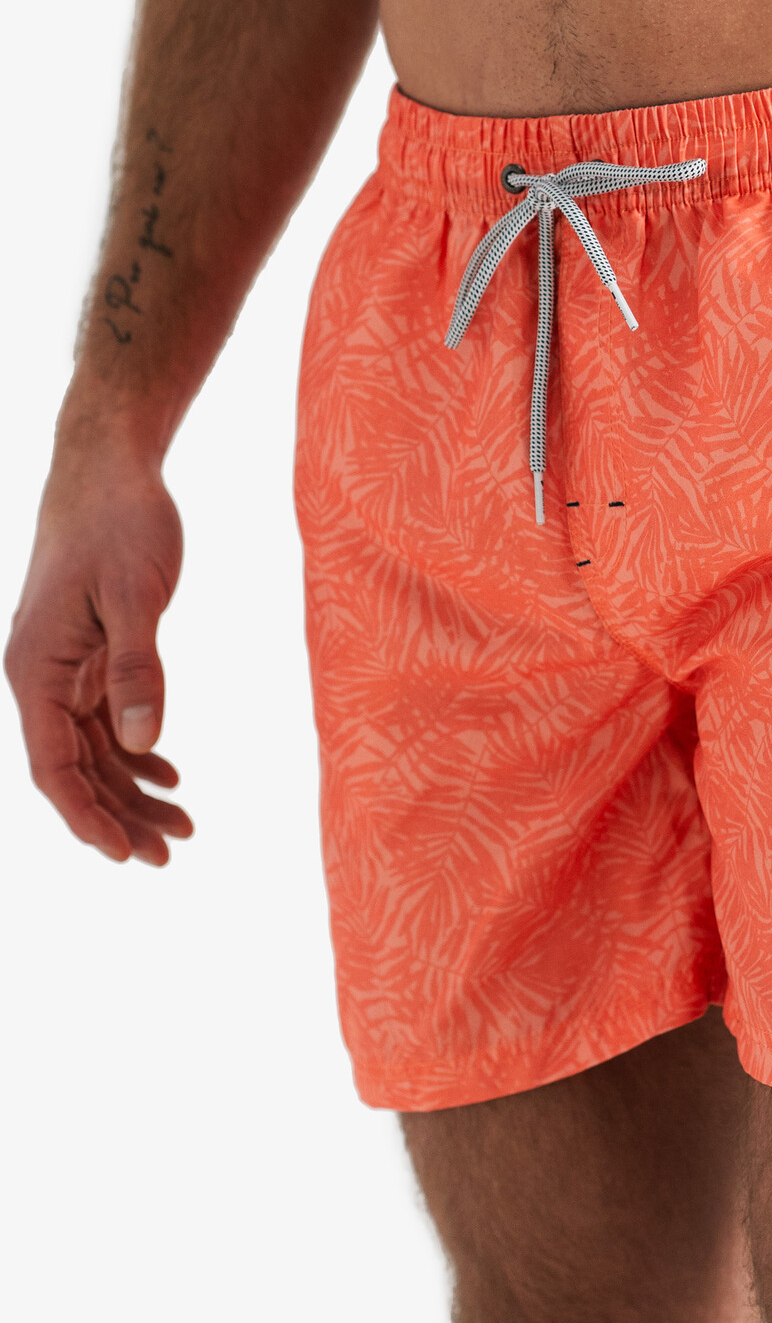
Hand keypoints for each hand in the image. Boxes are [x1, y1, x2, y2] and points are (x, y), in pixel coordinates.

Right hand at [5, 431, 192, 864]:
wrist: (108, 466)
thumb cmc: (119, 521)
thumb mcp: (136, 595)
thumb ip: (138, 669)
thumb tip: (141, 742)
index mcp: (36, 669)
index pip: (55, 767)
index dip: (89, 817)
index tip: (128, 856)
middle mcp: (40, 675)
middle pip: (75, 769)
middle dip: (120, 815)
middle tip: (172, 853)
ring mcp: (62, 666)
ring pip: (92, 748)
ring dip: (132, 789)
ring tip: (185, 825)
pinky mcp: (87, 652)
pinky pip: (103, 719)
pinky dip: (134, 749)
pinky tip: (168, 772)